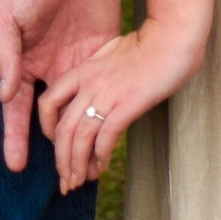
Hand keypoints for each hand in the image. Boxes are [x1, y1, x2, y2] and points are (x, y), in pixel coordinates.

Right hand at [0, 0, 120, 172]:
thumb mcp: (6, 16)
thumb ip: (5, 55)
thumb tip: (6, 97)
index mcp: (21, 61)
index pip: (16, 109)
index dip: (15, 138)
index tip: (16, 166)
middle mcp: (48, 67)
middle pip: (49, 118)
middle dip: (52, 149)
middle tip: (60, 181)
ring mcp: (77, 60)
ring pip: (79, 108)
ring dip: (82, 136)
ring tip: (87, 167)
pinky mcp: (103, 49)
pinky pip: (103, 84)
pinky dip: (105, 108)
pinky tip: (110, 130)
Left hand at [38, 16, 206, 193]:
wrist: (173, 37)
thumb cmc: (149, 44)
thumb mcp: (112, 52)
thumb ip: (99, 72)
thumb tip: (96, 95)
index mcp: (83, 69)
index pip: (47, 102)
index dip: (46, 129)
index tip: (57, 146)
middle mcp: (89, 83)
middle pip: (61, 129)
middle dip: (60, 161)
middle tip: (66, 181)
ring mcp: (107, 93)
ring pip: (79, 138)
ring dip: (76, 165)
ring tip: (79, 182)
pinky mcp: (127, 103)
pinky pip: (105, 137)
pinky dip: (100, 156)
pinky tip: (102, 166)